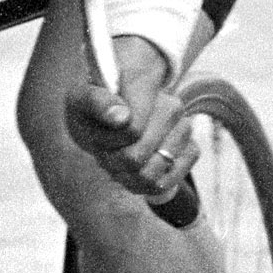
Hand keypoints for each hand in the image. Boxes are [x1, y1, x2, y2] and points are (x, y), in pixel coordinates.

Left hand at [64, 37, 196, 206]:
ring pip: (150, 175)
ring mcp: (184, 128)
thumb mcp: (81, 100)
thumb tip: (122, 118)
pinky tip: (134, 174)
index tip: (96, 136)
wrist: (109, 119)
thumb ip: (97, 103)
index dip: (106, 143)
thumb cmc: (93, 109)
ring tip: (118, 163)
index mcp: (147, 86)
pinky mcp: (191, 150)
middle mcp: (171, 105)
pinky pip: (169, 182)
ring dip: (126, 177)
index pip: (130, 132)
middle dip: (113, 162)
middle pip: (136, 158)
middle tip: (104, 153)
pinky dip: (144, 186)